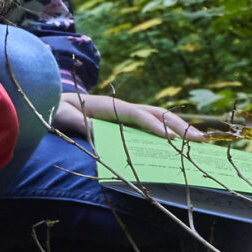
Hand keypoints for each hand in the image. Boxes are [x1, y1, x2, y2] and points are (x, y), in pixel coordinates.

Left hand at [56, 92, 204, 140]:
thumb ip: (79, 123)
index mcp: (110, 106)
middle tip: (200, 141)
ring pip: (158, 119)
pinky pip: (150, 128)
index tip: (172, 139)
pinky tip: (179, 147)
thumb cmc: (55, 110)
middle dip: (179, 126)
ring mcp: (125, 115)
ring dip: (179, 128)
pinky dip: (166, 134)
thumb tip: (99, 134)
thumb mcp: (63, 116)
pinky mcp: (125, 124)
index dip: (155, 126)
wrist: (51, 104)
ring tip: (199, 143)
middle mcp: (122, 108)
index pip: (138, 115)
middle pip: (156, 114)